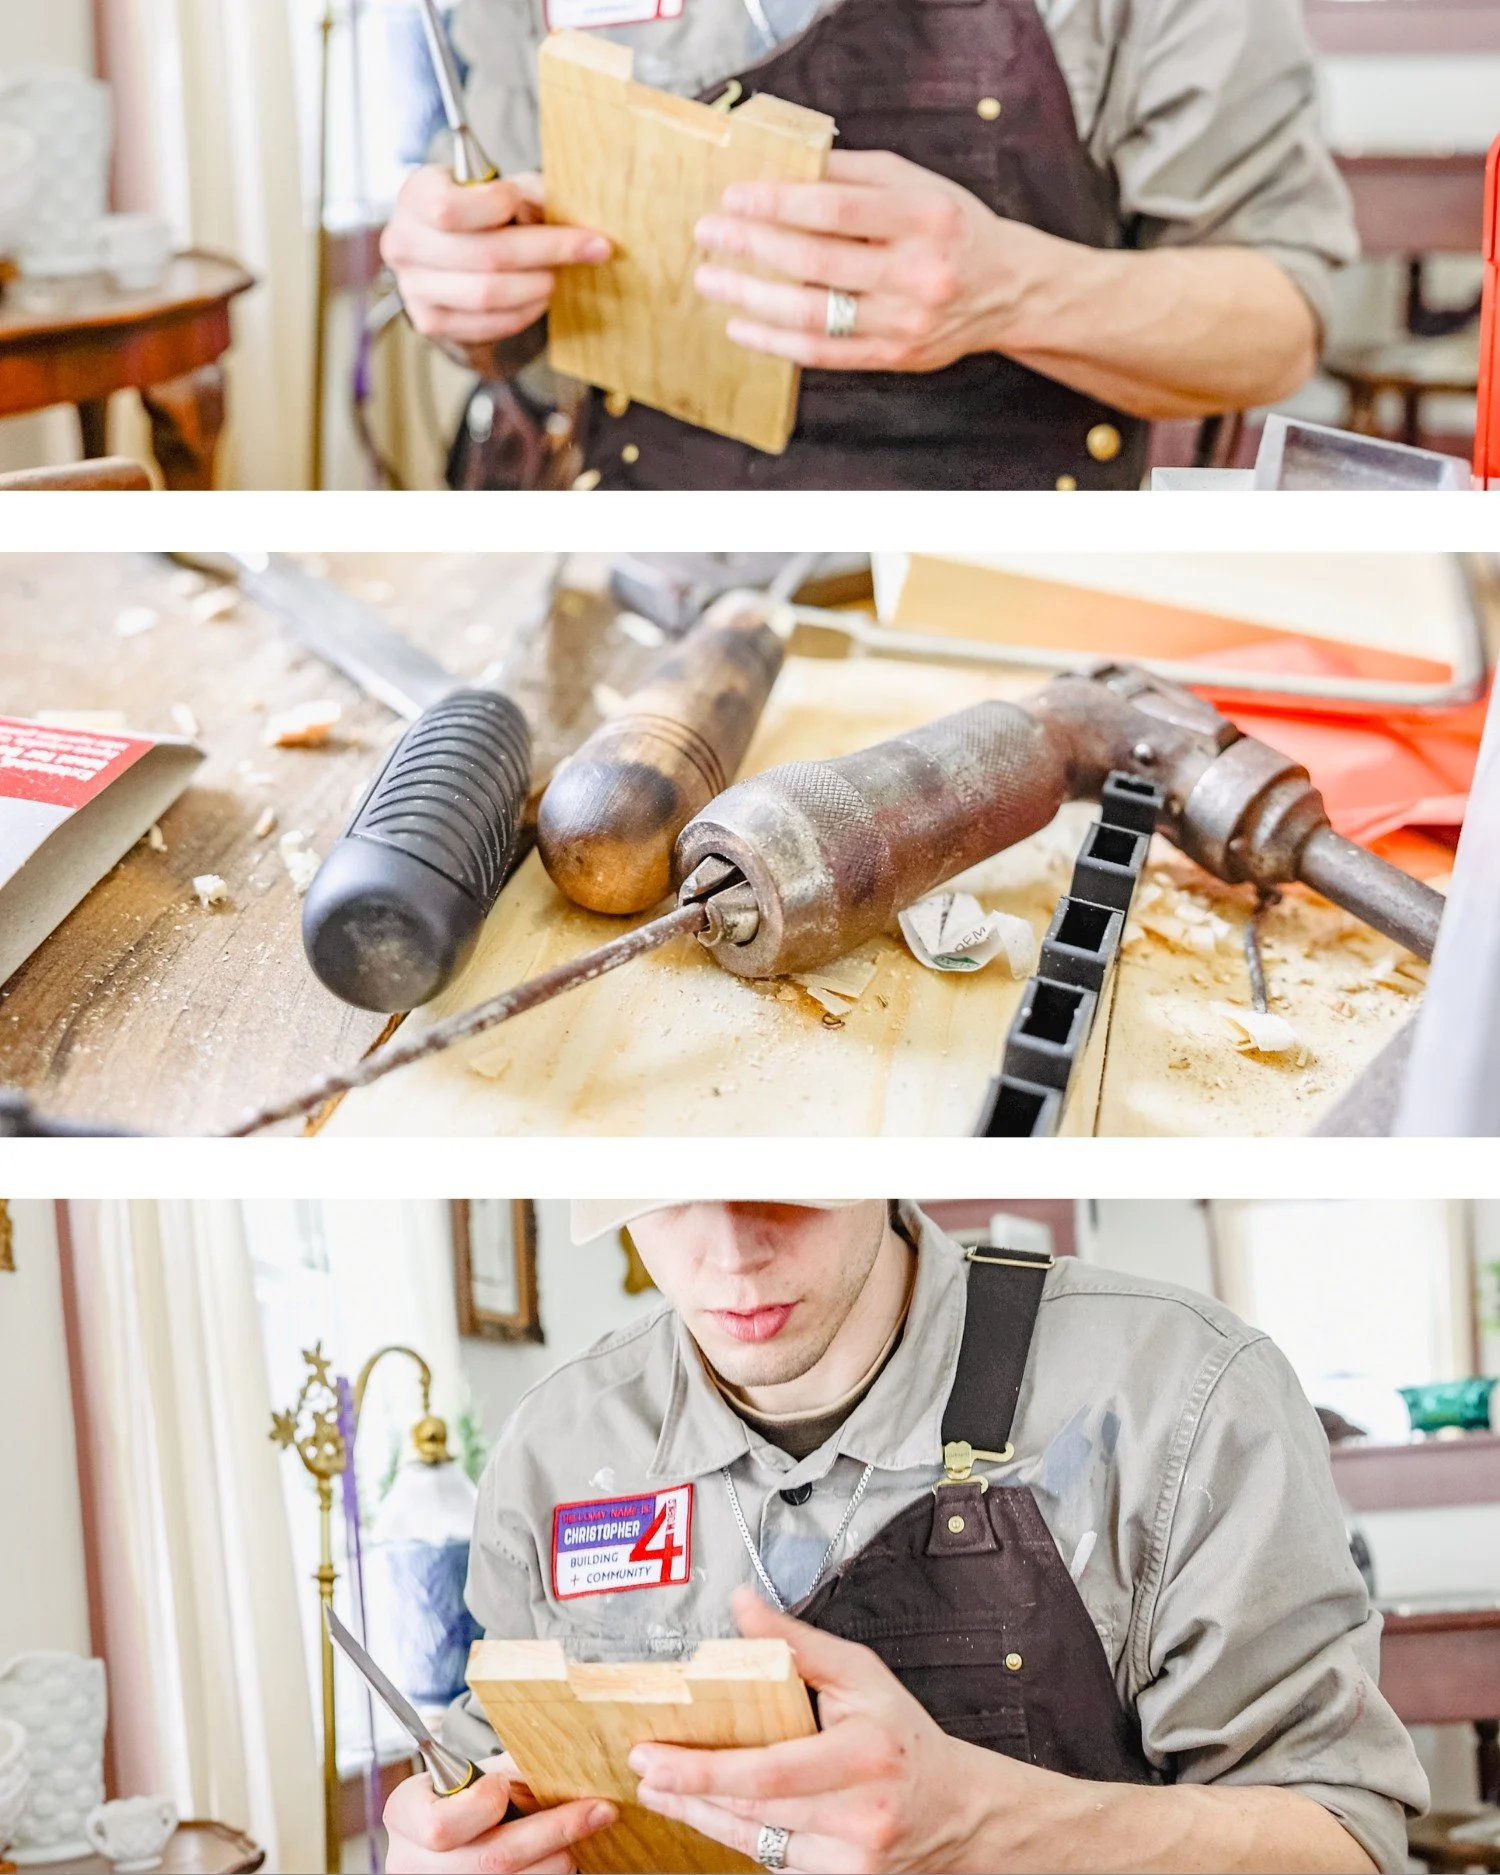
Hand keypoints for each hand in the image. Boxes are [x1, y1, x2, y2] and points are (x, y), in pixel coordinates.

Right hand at [382, 165, 611, 346]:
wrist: (447, 248)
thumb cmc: (478, 210)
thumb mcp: (499, 186)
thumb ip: (527, 191)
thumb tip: (562, 211)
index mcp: (414, 196)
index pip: (448, 208)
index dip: (498, 206)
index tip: (528, 203)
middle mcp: (403, 242)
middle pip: (484, 255)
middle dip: (548, 250)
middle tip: (592, 247)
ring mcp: (414, 287)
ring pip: (488, 294)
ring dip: (537, 285)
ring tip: (559, 275)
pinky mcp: (431, 322)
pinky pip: (487, 323)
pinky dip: (523, 312)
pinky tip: (539, 297)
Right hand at [384, 1753, 616, 1873]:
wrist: (444, 1831)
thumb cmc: (462, 1794)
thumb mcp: (472, 1773)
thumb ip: (507, 1766)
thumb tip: (568, 1755)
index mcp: (405, 1816)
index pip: (439, 1825)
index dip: (478, 1806)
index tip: (502, 1786)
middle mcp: (415, 1863)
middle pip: (491, 1861)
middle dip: (552, 1832)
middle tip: (599, 1810)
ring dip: (558, 1857)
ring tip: (588, 1829)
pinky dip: (547, 1870)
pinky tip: (566, 1851)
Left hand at [630, 1586, 1004, 1871]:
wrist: (955, 1810)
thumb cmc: (904, 1737)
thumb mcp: (861, 1675)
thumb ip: (797, 1643)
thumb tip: (744, 1607)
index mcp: (865, 1756)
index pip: (771, 1770)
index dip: (707, 1769)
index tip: (658, 1754)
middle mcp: (859, 1814)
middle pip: (755, 1808)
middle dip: (689, 1789)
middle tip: (644, 1768)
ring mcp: (849, 1859)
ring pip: (757, 1839)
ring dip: (701, 1815)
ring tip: (660, 1791)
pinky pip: (774, 1859)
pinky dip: (737, 1835)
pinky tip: (708, 1814)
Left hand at [692, 149, 1050, 373]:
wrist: (1007, 289)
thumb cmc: (951, 226)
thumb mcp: (913, 184)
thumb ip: (851, 176)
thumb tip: (780, 169)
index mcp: (923, 216)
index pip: (836, 210)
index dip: (777, 204)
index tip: (732, 198)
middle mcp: (918, 272)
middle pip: (818, 262)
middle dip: (753, 247)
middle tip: (707, 236)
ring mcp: (906, 321)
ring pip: (815, 315)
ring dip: (753, 299)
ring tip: (711, 280)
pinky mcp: (896, 357)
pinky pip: (825, 354)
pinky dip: (776, 342)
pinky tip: (741, 326)